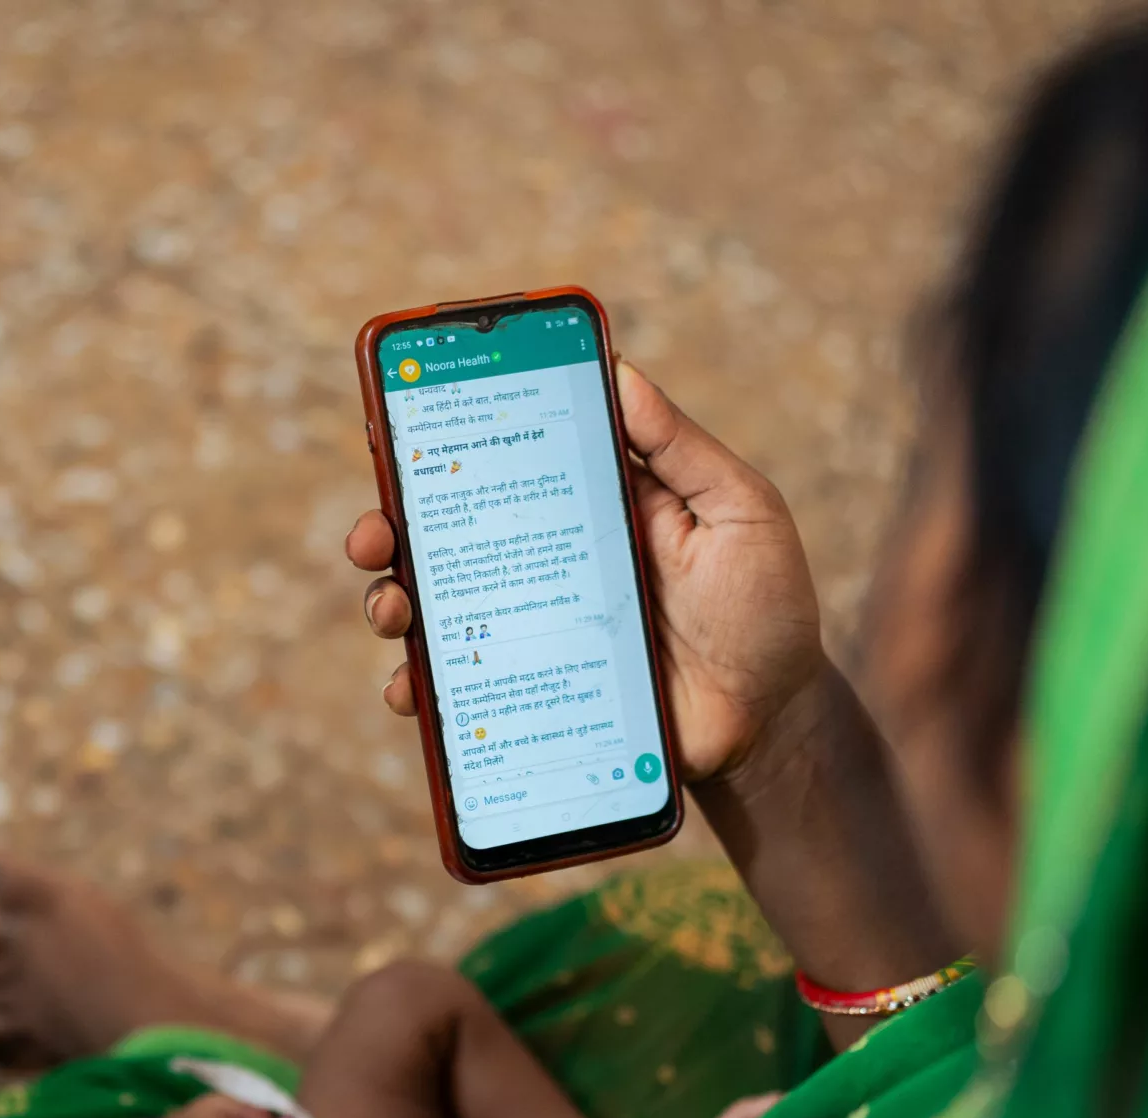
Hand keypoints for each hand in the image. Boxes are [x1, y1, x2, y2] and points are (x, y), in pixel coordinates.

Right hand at [352, 359, 824, 783]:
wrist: (772, 720)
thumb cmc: (765, 606)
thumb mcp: (741, 511)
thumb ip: (681, 447)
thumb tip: (620, 368)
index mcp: (586, 505)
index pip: (501, 461)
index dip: (441, 443)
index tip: (396, 424)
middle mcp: (544, 563)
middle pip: (444, 536)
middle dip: (389, 529)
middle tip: (376, 535)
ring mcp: (531, 631)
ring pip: (436, 611)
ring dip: (391, 604)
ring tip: (393, 610)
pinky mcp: (531, 693)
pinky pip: (459, 691)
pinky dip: (422, 688)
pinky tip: (414, 688)